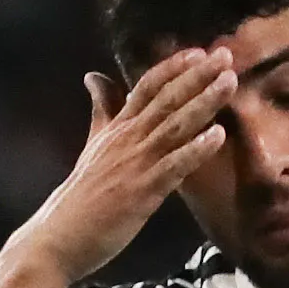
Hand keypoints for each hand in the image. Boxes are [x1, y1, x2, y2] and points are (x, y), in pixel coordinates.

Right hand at [16, 46, 236, 287]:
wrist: (59, 236)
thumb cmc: (80, 195)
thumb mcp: (92, 144)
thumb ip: (101, 110)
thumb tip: (93, 76)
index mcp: (117, 128)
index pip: (145, 87)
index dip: (172, 67)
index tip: (198, 51)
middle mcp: (127, 139)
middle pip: (166, 99)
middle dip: (197, 76)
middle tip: (225, 56)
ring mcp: (135, 164)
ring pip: (174, 126)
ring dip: (203, 103)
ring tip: (229, 83)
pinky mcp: (142, 191)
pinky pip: (173, 166)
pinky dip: (195, 150)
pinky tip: (217, 136)